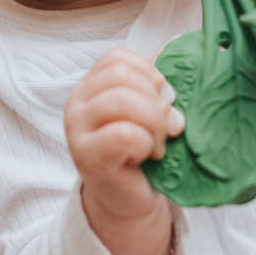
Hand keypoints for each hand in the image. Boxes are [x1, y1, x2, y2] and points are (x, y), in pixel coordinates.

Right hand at [64, 48, 184, 220]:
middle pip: (122, 76)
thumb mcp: (151, 110)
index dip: (150, 74)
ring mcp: (77, 130)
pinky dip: (145, 142)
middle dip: (155, 100)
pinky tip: (147, 155)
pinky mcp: (86, 157)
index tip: (162, 101)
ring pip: (122, 100)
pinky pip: (123, 134)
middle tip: (165, 127)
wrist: (130, 196)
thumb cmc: (142, 148)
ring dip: (153, 122)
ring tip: (157, 142)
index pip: (119, 58)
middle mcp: (78, 103)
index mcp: (92, 85)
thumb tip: (177, 66)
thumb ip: (159, 89)